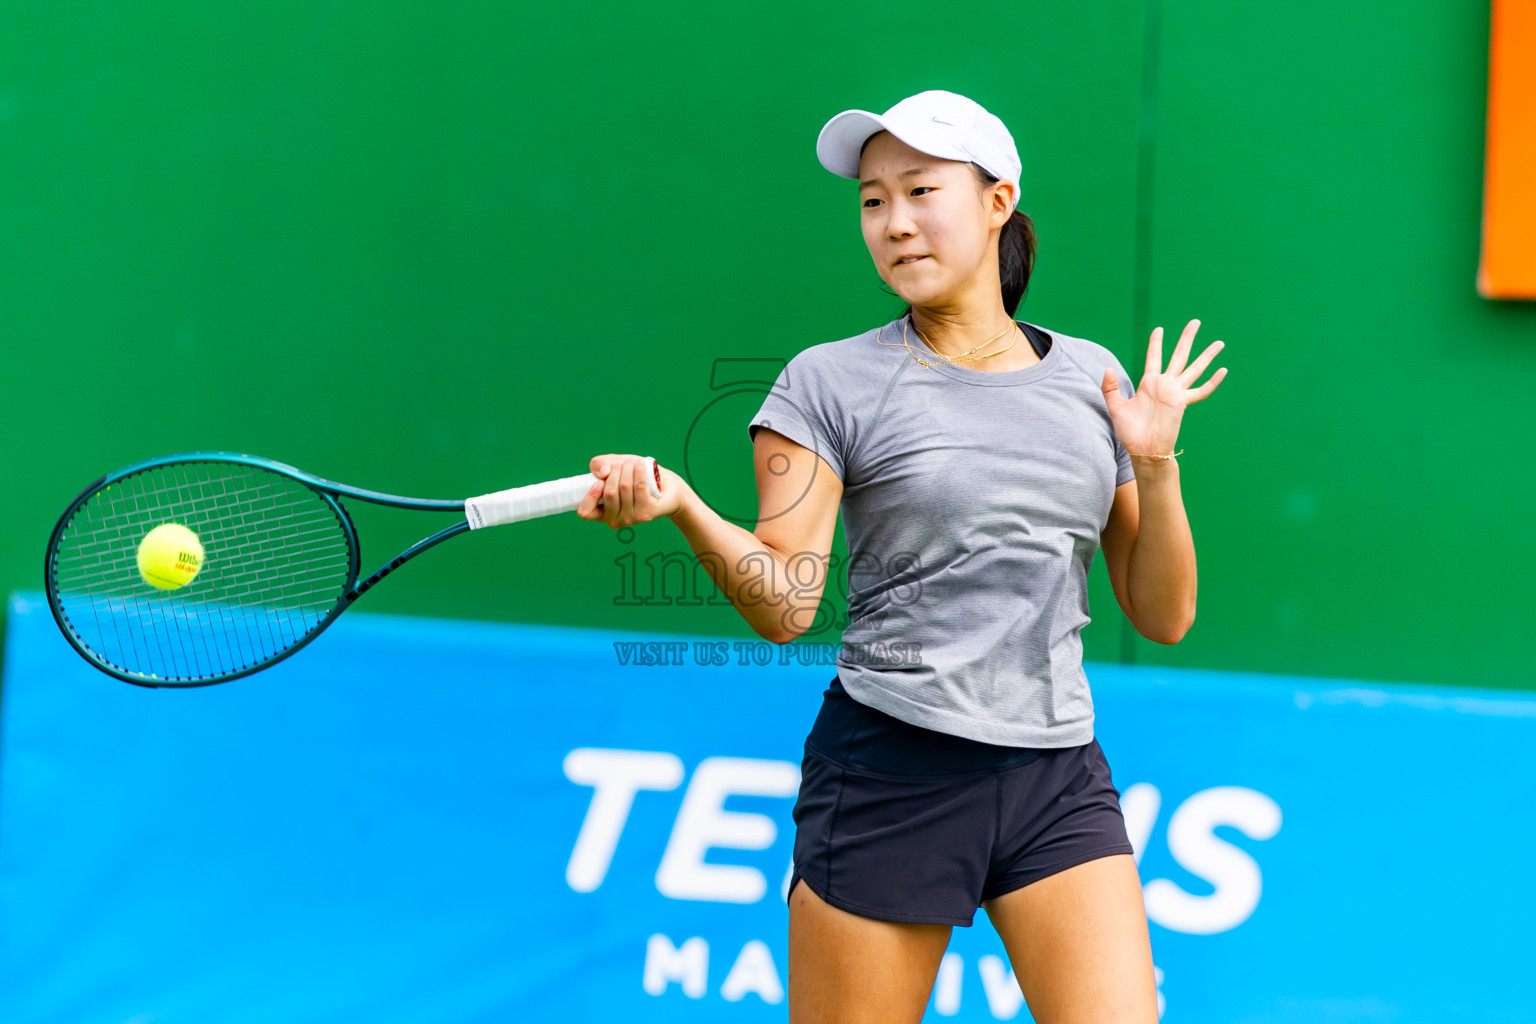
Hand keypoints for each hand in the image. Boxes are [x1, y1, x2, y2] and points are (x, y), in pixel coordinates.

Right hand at [577, 453, 683, 528]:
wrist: (665, 485)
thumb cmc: (635, 476)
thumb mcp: (613, 466)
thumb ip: (599, 465)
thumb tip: (602, 473)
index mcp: (601, 512)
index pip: (585, 512)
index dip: (590, 495)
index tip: (600, 481)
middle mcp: (614, 520)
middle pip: (609, 493)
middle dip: (615, 471)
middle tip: (622, 464)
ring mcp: (630, 519)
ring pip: (624, 488)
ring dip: (628, 468)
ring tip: (633, 463)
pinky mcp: (646, 514)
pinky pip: (639, 488)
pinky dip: (639, 472)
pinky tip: (641, 465)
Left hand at [1102, 319, 1226, 457]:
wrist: (1143, 449)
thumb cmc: (1130, 432)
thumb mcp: (1115, 407)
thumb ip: (1110, 388)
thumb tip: (1107, 368)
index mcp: (1148, 383)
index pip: (1154, 357)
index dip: (1156, 343)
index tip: (1159, 329)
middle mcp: (1164, 384)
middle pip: (1179, 355)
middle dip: (1187, 338)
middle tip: (1195, 321)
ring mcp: (1176, 393)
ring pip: (1194, 369)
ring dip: (1207, 355)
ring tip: (1219, 343)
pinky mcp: (1182, 403)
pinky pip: (1201, 391)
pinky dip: (1212, 382)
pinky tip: (1223, 370)